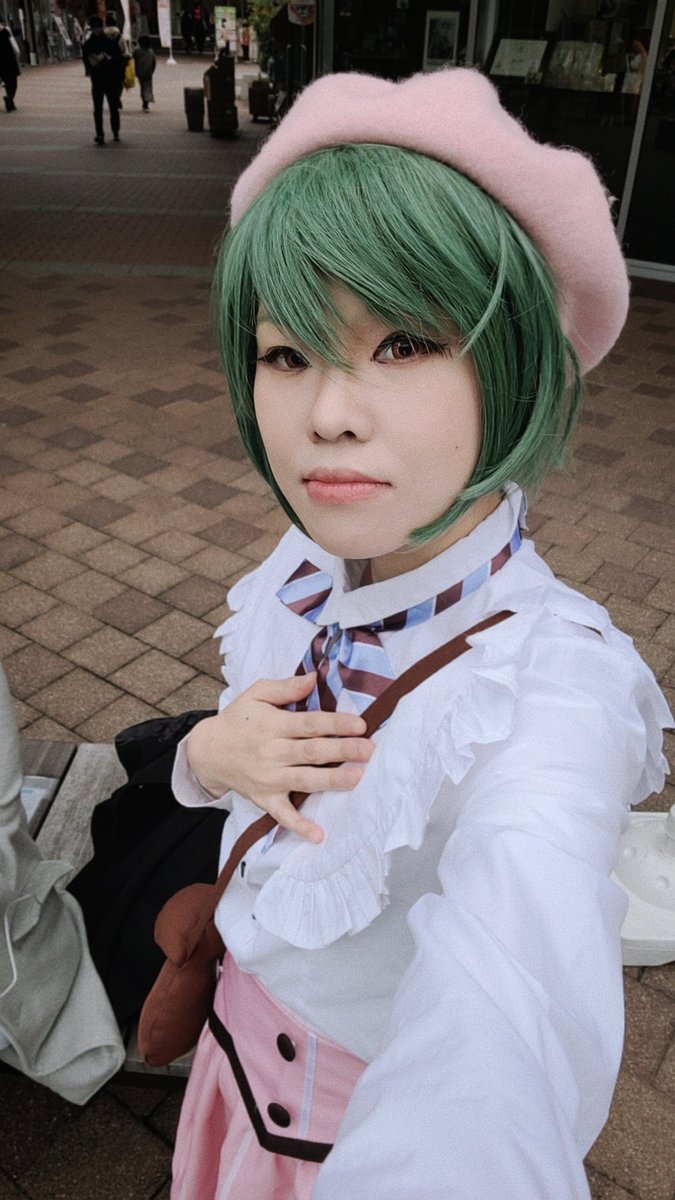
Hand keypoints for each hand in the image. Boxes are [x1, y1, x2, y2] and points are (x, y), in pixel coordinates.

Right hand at [186, 673, 372, 841]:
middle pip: (312, 752)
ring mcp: (269, 778)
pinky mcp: (264, 798)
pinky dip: (299, 826)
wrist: (207, 751)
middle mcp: (272, 752)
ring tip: (357, 778)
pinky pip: (283, 815)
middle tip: (369, 750)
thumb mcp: (256, 694)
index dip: (335, 724)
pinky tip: (319, 835)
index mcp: (273, 725)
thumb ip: (285, 687)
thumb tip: (314, 677)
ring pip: (304, 780)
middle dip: (342, 750)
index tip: (360, 724)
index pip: (309, 724)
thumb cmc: (238, 719)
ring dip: (331, 780)